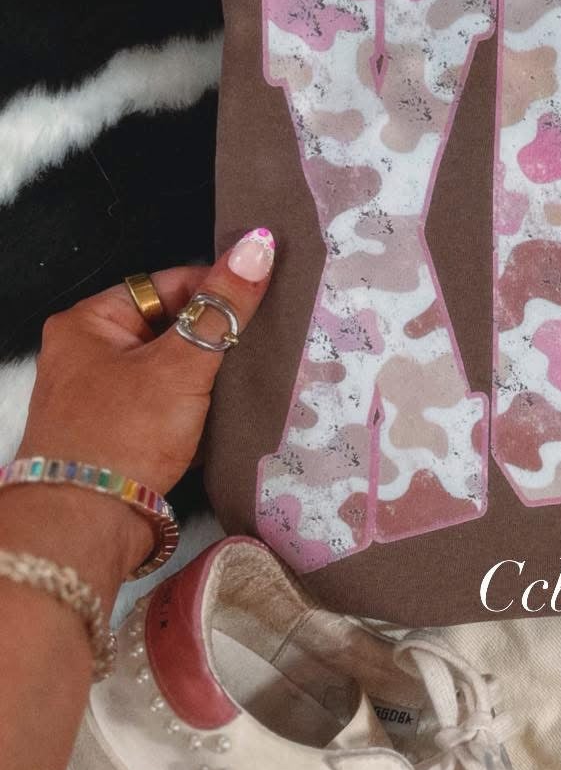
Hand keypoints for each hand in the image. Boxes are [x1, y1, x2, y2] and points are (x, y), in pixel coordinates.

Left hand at [11, 229, 276, 580]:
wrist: (87, 523)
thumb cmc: (121, 435)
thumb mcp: (180, 365)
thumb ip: (222, 308)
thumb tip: (258, 245)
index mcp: (89, 322)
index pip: (166, 284)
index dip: (215, 290)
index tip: (262, 302)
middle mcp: (89, 355)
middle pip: (171, 328)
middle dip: (216, 339)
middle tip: (264, 345)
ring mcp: (102, 398)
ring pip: (173, 371)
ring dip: (210, 379)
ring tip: (253, 380)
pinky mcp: (120, 436)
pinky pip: (168, 407)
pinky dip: (197, 411)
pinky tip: (229, 417)